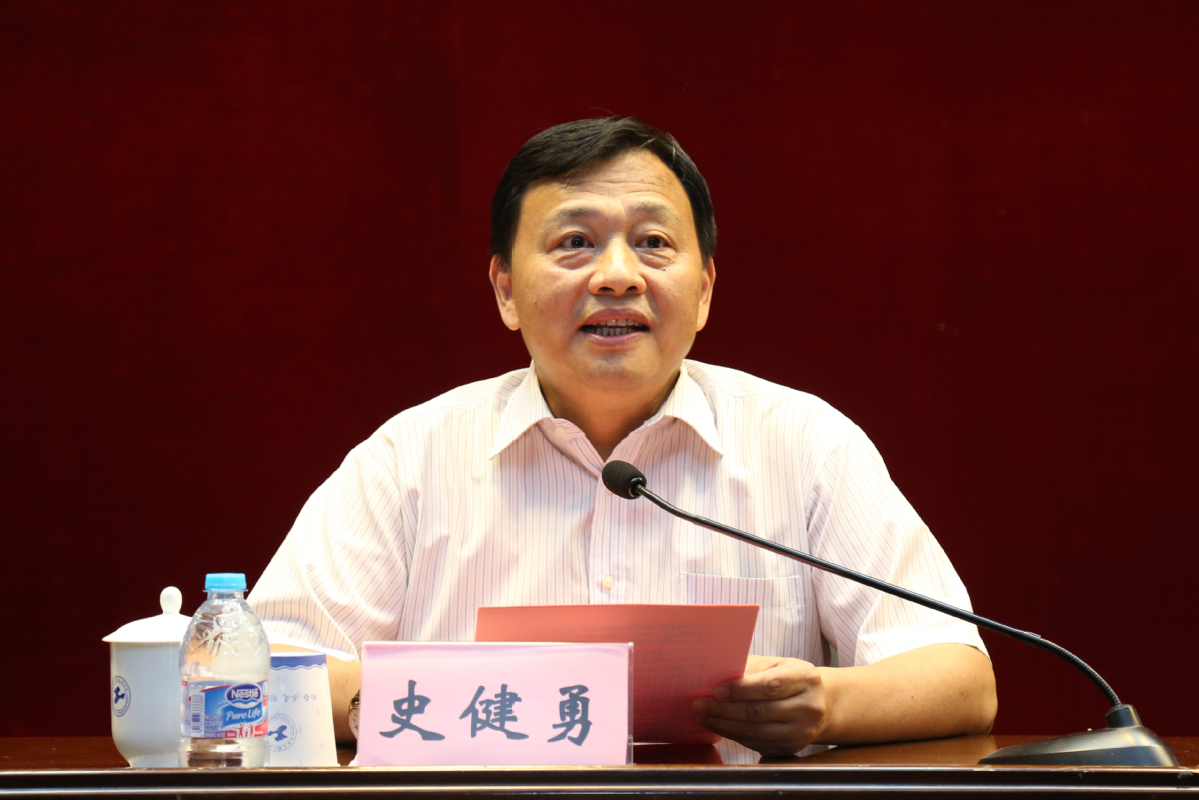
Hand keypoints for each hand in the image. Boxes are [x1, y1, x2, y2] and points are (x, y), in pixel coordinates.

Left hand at [691, 654, 827, 756]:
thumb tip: (716, 676)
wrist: (819, 704)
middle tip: (698, 705)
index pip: (770, 685)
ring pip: (755, 732)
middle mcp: (808, 707)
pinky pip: (756, 743)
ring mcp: (801, 732)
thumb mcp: (775, 664)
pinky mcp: (791, 748)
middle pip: (759, 712)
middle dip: (724, 710)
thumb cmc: (788, 678)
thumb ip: (750, 669)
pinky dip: (733, 735)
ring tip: (701, 716)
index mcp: (805, 678)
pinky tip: (717, 726)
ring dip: (723, 725)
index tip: (715, 690)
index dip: (741, 689)